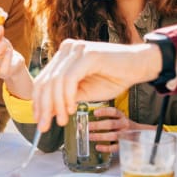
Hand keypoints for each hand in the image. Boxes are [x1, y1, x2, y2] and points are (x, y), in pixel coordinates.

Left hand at [32, 40, 160, 130]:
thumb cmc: (113, 78)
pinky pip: (70, 79)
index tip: (39, 119)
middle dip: (43, 107)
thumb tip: (47, 112)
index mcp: (64, 56)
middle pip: (46, 81)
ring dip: (56, 105)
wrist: (138, 67)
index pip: (43, 80)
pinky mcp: (87, 54)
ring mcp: (77, 49)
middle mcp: (67, 49)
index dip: (38, 102)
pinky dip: (68, 97)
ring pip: (56, 82)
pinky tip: (72, 109)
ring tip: (62, 121)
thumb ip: (65, 99)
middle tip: (44, 126)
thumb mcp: (84, 92)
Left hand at [88, 107, 134, 152]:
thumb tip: (92, 119)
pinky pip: (115, 147)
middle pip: (111, 124)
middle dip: (97, 125)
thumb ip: (110, 118)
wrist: (143, 136)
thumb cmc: (127, 127)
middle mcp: (125, 125)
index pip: (114, 112)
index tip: (94, 112)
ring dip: (99, 136)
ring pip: (113, 136)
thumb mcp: (121, 119)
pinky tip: (97, 147)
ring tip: (89, 136)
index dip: (104, 111)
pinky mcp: (125, 145)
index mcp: (123, 117)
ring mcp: (126, 135)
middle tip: (87, 126)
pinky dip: (106, 148)